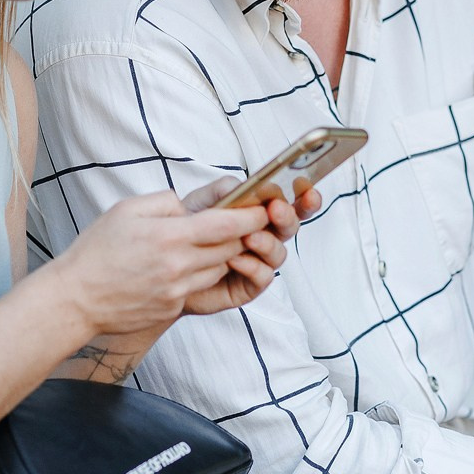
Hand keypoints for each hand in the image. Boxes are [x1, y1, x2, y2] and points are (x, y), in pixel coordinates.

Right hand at [55, 191, 270, 333]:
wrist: (76, 298)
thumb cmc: (97, 250)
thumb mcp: (126, 209)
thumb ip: (165, 202)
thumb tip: (189, 206)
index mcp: (170, 236)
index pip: (228, 225)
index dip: (252, 217)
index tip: (262, 210)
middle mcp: (179, 265)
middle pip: (230, 249)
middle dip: (239, 236)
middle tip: (237, 224)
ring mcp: (177, 290)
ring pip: (218, 270)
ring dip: (219, 256)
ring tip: (199, 245)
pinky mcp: (172, 308)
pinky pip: (198, 287)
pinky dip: (198, 275)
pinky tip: (178, 267)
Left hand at [178, 177, 314, 315]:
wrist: (165, 261)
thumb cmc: (187, 229)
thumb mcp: (204, 200)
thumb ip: (229, 189)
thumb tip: (252, 187)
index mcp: (258, 214)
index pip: (291, 204)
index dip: (305, 198)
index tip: (308, 191)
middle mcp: (264, 237)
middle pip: (290, 228)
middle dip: (288, 217)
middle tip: (275, 210)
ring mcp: (258, 262)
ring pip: (279, 253)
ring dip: (267, 242)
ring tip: (248, 238)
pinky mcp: (248, 285)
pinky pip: (263, 276)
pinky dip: (251, 266)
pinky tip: (234, 259)